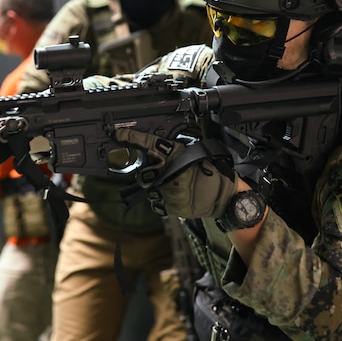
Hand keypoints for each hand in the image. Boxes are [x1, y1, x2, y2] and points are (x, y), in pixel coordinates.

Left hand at [114, 128, 237, 218]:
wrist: (223, 194)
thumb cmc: (208, 172)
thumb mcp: (190, 153)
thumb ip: (170, 153)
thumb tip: (151, 150)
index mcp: (174, 153)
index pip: (148, 143)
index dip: (131, 137)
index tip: (117, 134)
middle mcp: (169, 171)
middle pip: (143, 174)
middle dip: (149, 176)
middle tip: (163, 176)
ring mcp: (170, 190)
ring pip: (150, 191)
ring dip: (159, 190)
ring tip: (176, 188)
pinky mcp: (172, 206)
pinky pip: (158, 204)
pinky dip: (165, 201)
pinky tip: (179, 197)